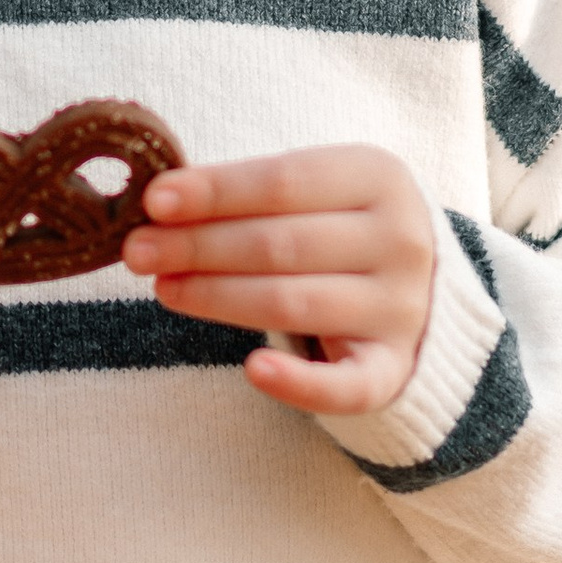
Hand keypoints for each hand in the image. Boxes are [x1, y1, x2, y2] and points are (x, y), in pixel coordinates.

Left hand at [122, 146, 436, 418]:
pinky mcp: (393, 370)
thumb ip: (250, 195)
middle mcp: (400, 241)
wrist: (425, 291)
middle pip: (281, 244)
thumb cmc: (341, 230)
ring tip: (163, 288)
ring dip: (219, 297)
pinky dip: (299, 383)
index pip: (283, 181)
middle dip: (199, 246)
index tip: (153, 201)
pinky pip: (343, 385)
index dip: (215, 191)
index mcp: (379, 177)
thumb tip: (158, 203)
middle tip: (136, 252)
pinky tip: (252, 370)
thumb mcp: (317, 192)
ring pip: (295, 303)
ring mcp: (401, 309)